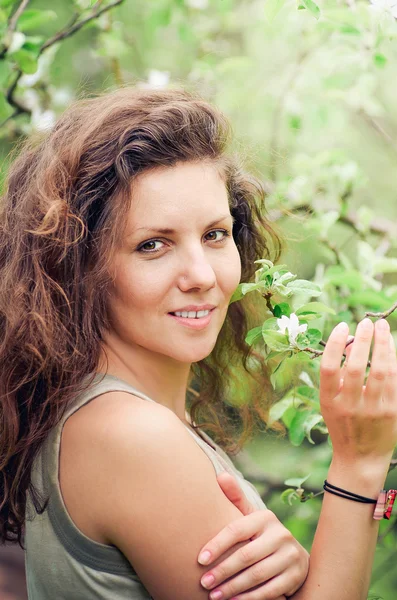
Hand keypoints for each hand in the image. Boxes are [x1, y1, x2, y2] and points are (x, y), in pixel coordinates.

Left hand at [198, 472, 308, 599]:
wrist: (294, 556)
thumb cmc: (261, 534)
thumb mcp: (250, 516)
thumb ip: (235, 498)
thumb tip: (220, 475)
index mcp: (264, 517)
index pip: (237, 530)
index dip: (217, 545)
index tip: (200, 560)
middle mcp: (280, 534)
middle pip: (246, 555)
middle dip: (222, 571)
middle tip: (204, 583)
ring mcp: (290, 556)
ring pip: (257, 575)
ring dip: (233, 588)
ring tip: (213, 596)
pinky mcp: (295, 575)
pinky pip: (270, 591)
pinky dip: (250, 598)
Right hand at [320, 318, 396, 468]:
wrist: (360, 458)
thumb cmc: (342, 423)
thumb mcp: (330, 402)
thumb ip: (337, 374)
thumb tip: (351, 340)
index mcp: (329, 401)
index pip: (328, 367)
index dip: (334, 344)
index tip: (343, 326)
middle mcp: (349, 406)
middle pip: (355, 367)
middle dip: (363, 340)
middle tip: (366, 322)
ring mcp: (372, 410)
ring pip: (380, 371)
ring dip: (382, 345)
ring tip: (382, 328)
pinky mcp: (392, 411)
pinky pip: (394, 380)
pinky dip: (393, 360)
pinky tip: (390, 347)